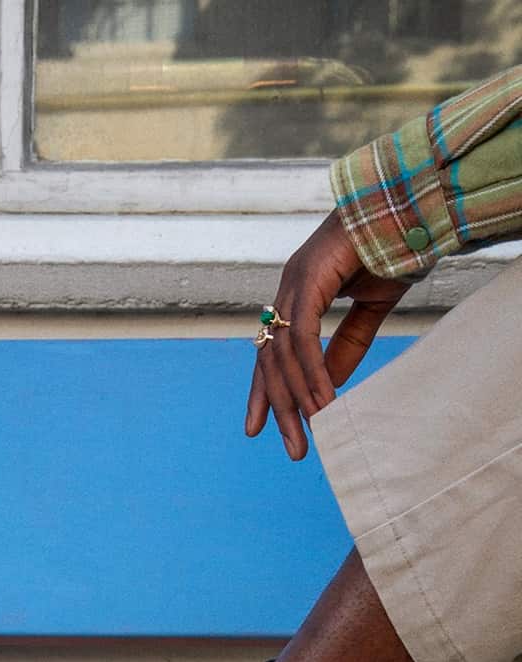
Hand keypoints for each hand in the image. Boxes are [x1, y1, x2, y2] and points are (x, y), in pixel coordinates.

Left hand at [245, 209, 409, 459]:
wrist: (408, 205)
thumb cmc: (391, 248)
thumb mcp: (368, 310)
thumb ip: (346, 346)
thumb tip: (328, 384)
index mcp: (296, 296)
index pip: (271, 353)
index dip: (264, 392)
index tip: (259, 429)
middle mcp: (287, 291)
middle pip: (271, 361)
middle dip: (279, 408)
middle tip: (293, 449)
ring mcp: (293, 283)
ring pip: (285, 355)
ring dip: (297, 398)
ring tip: (313, 432)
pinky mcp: (308, 280)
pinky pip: (304, 338)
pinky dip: (313, 373)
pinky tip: (322, 401)